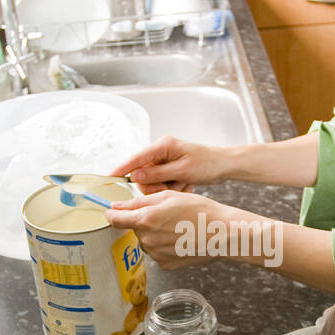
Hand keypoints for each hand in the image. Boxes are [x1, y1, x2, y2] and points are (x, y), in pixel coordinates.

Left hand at [105, 190, 231, 269]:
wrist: (221, 233)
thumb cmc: (199, 211)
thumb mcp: (168, 197)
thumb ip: (138, 202)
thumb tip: (116, 207)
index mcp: (146, 220)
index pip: (114, 220)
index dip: (113, 214)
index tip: (114, 212)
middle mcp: (148, 240)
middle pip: (135, 230)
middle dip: (145, 222)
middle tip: (166, 215)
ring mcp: (156, 255)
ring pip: (147, 242)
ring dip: (155, 234)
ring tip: (177, 227)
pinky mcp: (166, 265)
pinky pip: (158, 253)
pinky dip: (165, 246)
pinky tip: (180, 239)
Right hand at [110, 136, 227, 193]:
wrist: (224, 165)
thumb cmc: (207, 164)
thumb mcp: (182, 171)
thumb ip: (157, 174)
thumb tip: (135, 176)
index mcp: (163, 146)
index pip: (136, 158)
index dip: (122, 168)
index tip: (110, 177)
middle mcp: (161, 152)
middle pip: (142, 174)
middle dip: (155, 185)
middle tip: (171, 187)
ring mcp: (165, 161)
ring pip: (151, 182)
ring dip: (166, 188)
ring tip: (183, 184)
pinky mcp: (169, 170)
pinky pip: (162, 183)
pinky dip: (173, 187)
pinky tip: (186, 184)